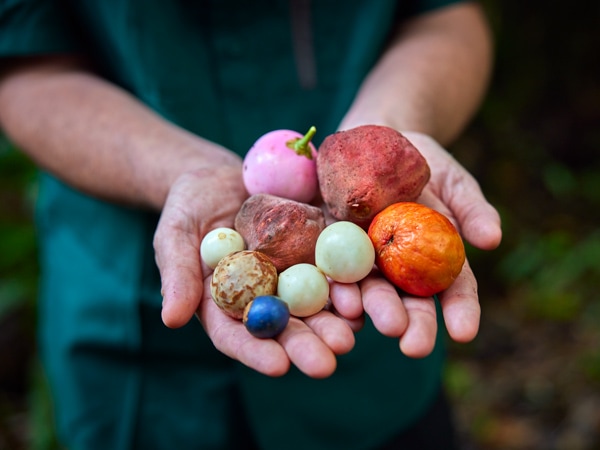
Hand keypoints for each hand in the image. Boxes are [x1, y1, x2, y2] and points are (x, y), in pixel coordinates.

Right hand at [154, 166, 354, 377]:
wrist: (222, 176)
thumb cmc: (189, 206)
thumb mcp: (175, 235)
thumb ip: (178, 274)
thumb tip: (172, 319)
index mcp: (225, 303)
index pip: (237, 336)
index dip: (257, 353)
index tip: (278, 366)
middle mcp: (262, 296)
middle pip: (283, 328)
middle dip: (305, 346)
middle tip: (327, 363)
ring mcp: (291, 274)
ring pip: (313, 305)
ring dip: (333, 323)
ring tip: (350, 335)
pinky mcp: (313, 249)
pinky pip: (332, 269)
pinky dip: (347, 285)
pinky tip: (363, 297)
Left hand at [325, 131, 501, 357]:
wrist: (375, 140)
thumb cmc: (422, 162)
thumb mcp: (452, 180)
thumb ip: (471, 208)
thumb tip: (492, 240)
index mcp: (436, 256)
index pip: (453, 288)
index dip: (460, 311)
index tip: (464, 333)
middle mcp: (401, 266)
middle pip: (409, 300)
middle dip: (413, 325)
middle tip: (414, 347)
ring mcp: (365, 259)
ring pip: (370, 291)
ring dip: (373, 311)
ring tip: (375, 325)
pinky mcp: (332, 247)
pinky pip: (334, 271)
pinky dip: (337, 289)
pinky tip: (339, 306)